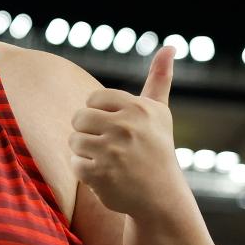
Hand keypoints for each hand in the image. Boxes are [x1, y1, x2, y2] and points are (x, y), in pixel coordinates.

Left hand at [68, 46, 184, 217]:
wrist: (161, 198)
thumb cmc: (156, 150)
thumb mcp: (160, 113)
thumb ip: (159, 79)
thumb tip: (170, 47)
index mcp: (138, 108)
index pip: (93, 100)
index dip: (99, 115)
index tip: (117, 129)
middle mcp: (127, 127)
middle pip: (79, 118)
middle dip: (88, 133)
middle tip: (109, 147)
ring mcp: (113, 151)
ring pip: (74, 141)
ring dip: (85, 153)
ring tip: (108, 161)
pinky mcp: (101, 174)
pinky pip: (74, 164)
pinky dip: (84, 172)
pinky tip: (104, 176)